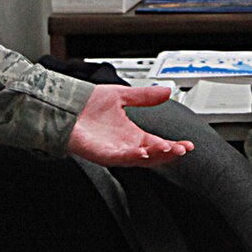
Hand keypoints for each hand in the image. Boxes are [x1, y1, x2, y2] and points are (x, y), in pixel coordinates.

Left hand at [66, 84, 193, 165]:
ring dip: (154, 156)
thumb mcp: (122, 96)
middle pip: (152, 155)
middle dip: (169, 153)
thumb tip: (166, 91)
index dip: (173, 145)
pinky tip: (142, 153)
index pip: (157, 144)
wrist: (63, 104)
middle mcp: (124, 145)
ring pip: (138, 159)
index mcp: (131, 134)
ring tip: (168, 149)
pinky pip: (118, 158)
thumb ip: (144, 97)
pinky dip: (131, 157)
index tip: (188, 144)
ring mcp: (112, 151)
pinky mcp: (100, 153)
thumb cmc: (86, 103)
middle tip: (182, 149)